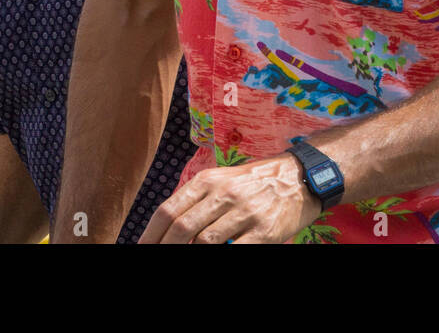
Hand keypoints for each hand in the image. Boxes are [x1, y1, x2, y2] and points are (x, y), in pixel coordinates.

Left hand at [138, 153, 321, 243]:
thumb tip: (167, 226)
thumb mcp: (221, 180)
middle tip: (155, 259)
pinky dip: (219, 259)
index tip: (141, 247)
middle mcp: (223, 194)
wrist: (298, 177)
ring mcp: (244, 213)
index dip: (151, 233)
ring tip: (179, 262)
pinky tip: (211, 261)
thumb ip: (195, 200)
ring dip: (189, 255)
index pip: (169, 209)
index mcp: (207, 181)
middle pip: (182, 228)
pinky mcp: (264, 232)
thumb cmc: (253, 182)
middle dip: (165, 248)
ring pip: (205, 243)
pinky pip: (235, 252)